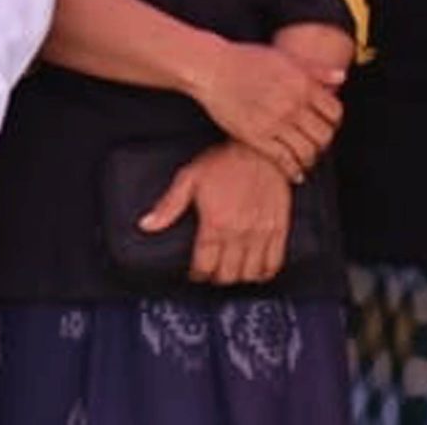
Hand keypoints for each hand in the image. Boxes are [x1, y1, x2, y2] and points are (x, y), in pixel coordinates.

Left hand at [140, 143, 292, 285]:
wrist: (262, 149)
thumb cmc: (225, 160)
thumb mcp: (190, 176)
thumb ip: (169, 204)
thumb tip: (146, 225)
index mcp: (216, 222)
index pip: (204, 266)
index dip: (198, 275)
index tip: (196, 272)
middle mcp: (239, 231)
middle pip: (227, 274)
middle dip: (217, 278)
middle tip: (214, 271)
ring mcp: (262, 231)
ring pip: (250, 273)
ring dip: (240, 278)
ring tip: (233, 271)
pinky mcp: (279, 227)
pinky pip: (274, 262)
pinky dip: (265, 272)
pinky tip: (257, 270)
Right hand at [188, 40, 343, 183]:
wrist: (214, 69)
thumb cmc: (249, 60)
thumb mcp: (287, 58)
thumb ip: (316, 70)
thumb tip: (342, 77)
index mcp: (303, 85)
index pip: (334, 112)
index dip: (335, 122)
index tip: (329, 126)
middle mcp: (293, 105)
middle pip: (323, 134)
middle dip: (325, 143)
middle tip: (319, 145)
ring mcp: (274, 122)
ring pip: (306, 150)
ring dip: (311, 159)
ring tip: (308, 160)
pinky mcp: (255, 137)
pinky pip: (282, 160)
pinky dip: (293, 171)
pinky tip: (296, 175)